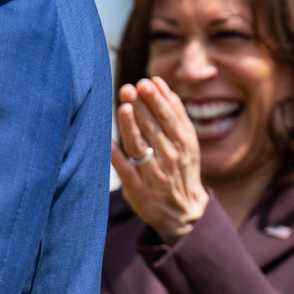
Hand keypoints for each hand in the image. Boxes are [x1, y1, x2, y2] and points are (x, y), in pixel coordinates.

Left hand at [113, 76, 208, 242]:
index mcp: (183, 142)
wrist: (183, 211)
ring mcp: (154, 173)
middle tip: (129, 88)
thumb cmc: (180, 168)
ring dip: (131, 126)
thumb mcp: (186, 141)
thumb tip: (159, 84)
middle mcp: (170, 156)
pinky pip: (125, 169)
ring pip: (140, 146)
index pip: (168, 116)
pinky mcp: (138, 188)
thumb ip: (175, 114)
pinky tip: (107, 142)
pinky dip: (117, 156)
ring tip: (123, 106)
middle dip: (141, 106)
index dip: (157, 99)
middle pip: (153, 128)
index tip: (145, 82)